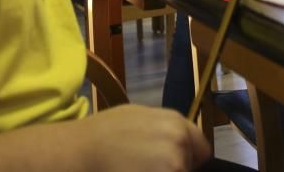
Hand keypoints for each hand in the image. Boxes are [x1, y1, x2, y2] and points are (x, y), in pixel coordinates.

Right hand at [83, 104, 211, 171]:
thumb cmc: (105, 132)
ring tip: (136, 169)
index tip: (173, 162)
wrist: (81, 150)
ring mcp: (171, 166)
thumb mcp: (140, 116)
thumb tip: (182, 142)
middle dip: (175, 168)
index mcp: (177, 123)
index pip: (202, 149)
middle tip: (147, 166)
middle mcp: (179, 144)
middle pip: (188, 166)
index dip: (189, 157)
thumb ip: (166, 128)